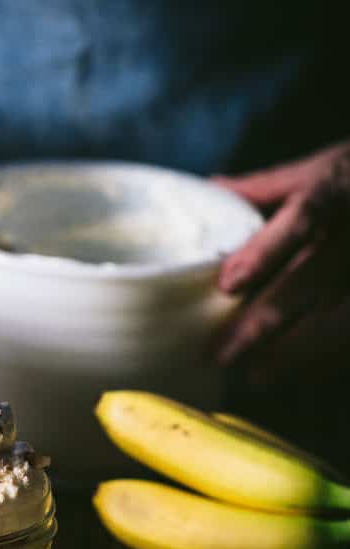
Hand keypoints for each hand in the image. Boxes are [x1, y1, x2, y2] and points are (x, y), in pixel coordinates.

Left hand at [214, 141, 349, 381]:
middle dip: (261, 323)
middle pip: (309, 282)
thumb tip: (210, 190)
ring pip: (337, 319)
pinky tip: (297, 377)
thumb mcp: (321, 171)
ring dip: (292, 353)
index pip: (302, 218)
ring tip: (254, 377)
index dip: (265, 251)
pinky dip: (326, 360)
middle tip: (220, 355)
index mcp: (336, 188)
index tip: (228, 284)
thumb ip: (266, 188)